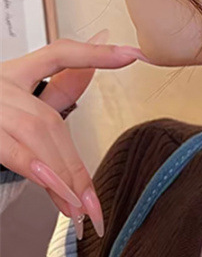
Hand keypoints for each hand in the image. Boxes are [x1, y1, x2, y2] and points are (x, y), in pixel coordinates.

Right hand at [0, 29, 149, 237]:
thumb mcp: (21, 95)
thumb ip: (64, 82)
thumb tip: (109, 48)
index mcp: (14, 72)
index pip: (60, 53)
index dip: (96, 54)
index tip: (133, 54)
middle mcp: (0, 85)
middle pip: (48, 120)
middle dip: (74, 164)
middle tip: (94, 202)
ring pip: (32, 136)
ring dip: (59, 173)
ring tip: (79, 208)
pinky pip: (8, 150)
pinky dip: (32, 167)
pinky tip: (51, 185)